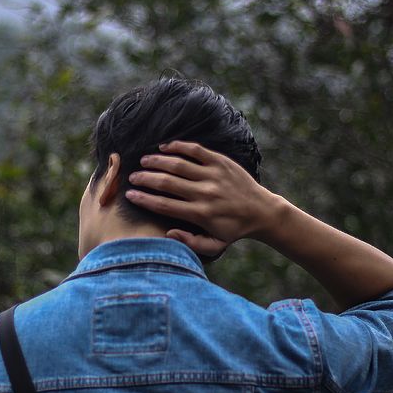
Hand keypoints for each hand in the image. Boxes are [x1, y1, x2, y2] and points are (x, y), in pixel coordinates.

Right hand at [124, 141, 276, 257]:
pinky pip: (196, 150)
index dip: (144, 199)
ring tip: (143, 161)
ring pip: (178, 164)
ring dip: (157, 161)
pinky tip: (164, 147)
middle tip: (132, 177)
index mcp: (201, 214)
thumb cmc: (234, 230)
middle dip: (145, 179)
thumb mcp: (214, 245)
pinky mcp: (221, 162)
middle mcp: (205, 193)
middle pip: (167, 183)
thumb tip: (169, 234)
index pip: (165, 205)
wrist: (262, 211)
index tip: (130, 195)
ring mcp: (213, 175)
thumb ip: (191, 243)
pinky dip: (178, 146)